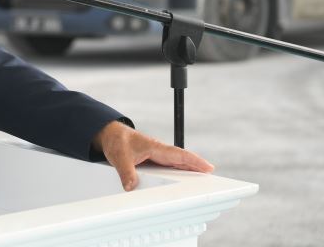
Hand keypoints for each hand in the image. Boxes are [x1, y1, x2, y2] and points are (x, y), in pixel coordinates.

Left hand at [92, 121, 214, 190]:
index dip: (194, 161)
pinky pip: (169, 168)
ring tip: (202, 183)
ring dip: (189, 172)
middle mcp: (159, 151)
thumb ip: (126, 172)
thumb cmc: (117, 141)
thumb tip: (131, 187)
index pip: (179, 155)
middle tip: (212, 180)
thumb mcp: (119, 157)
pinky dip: (178, 173)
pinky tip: (184, 182)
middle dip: (197, 168)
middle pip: (182, 161)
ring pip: (177, 165)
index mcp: (155, 147)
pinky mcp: (154, 161)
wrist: (110, 135)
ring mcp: (158, 156)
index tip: (209, 167)